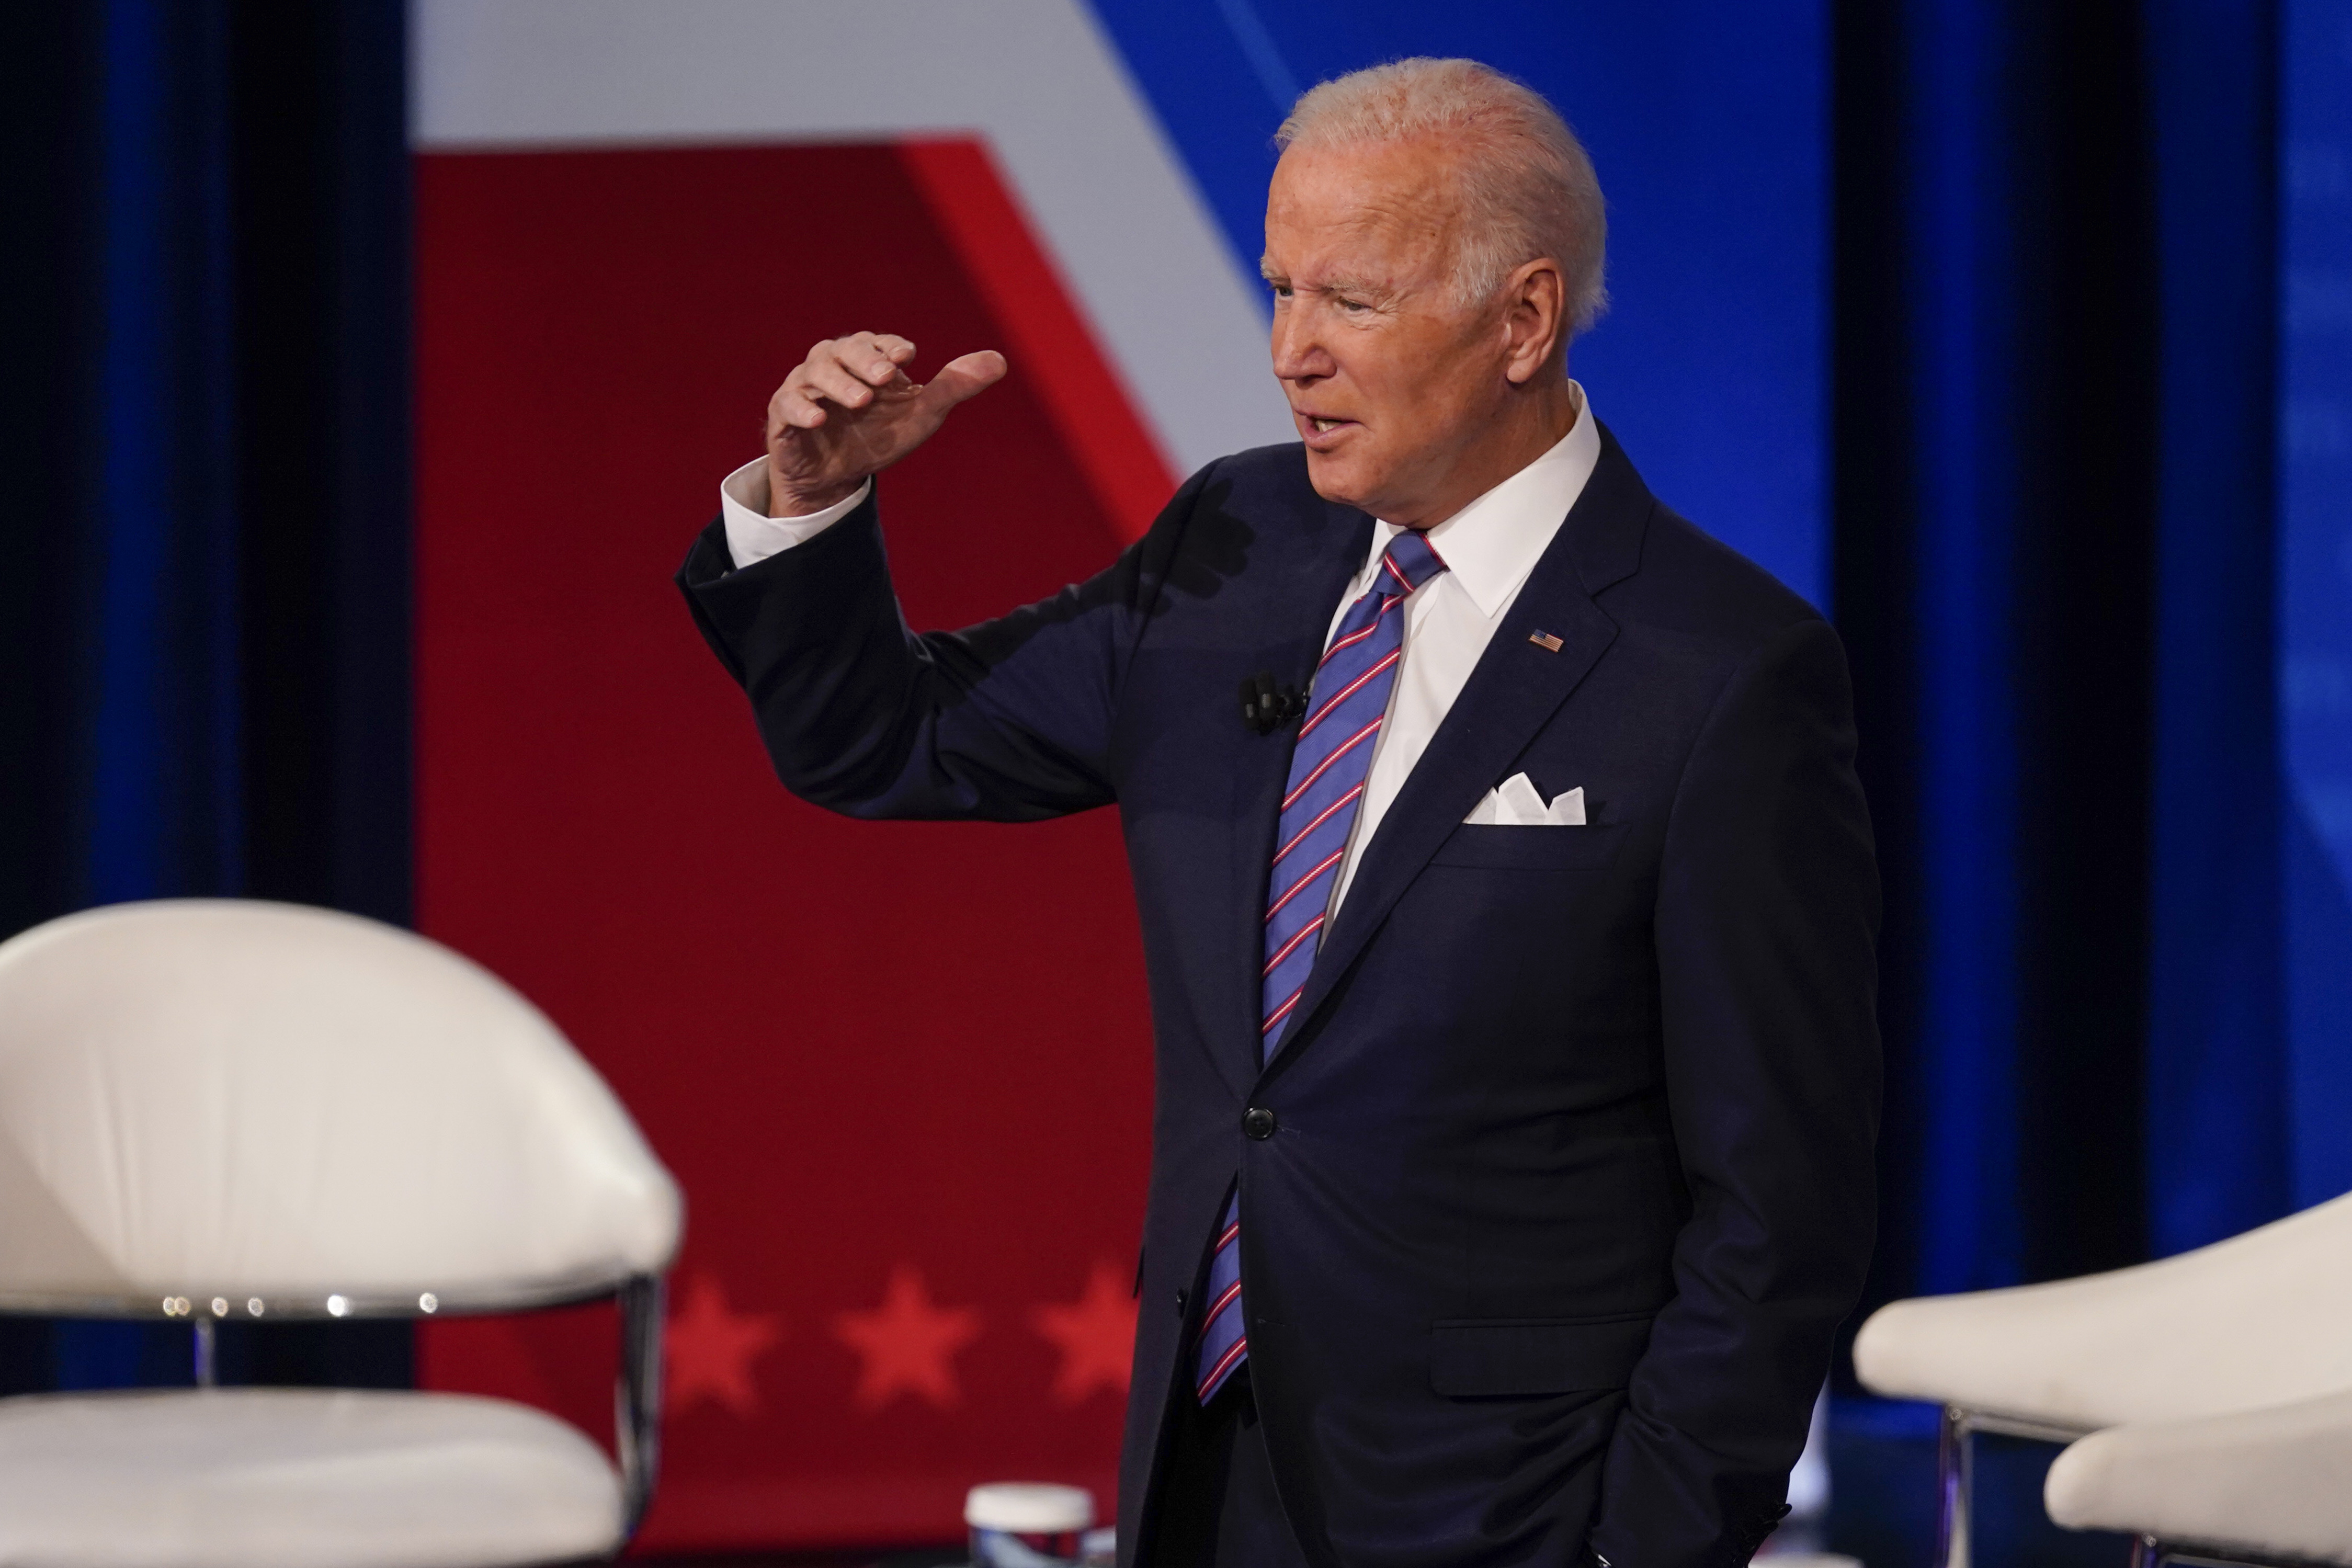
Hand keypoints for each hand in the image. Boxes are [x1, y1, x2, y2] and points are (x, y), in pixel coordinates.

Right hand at [763, 332, 1006, 516]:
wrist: (837, 477)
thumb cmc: (878, 435)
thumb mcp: (921, 414)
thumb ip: (955, 386)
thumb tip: (1000, 360)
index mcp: (866, 359)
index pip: (877, 344)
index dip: (890, 347)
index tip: (907, 356)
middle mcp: (833, 365)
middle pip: (844, 349)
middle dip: (865, 360)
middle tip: (885, 377)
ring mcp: (805, 387)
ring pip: (816, 372)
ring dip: (839, 383)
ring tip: (862, 400)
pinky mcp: (784, 415)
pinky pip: (788, 404)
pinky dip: (802, 407)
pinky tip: (820, 417)